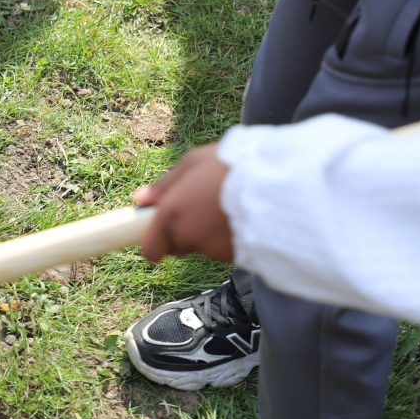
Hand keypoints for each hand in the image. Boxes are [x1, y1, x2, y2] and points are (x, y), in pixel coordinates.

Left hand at [133, 143, 234, 262]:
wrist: (280, 182)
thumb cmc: (233, 165)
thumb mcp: (194, 162)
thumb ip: (164, 185)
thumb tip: (140, 200)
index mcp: (171, 214)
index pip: (150, 249)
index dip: (154, 244)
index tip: (159, 237)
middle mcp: (188, 236)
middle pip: (178, 246)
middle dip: (185, 233)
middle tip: (204, 209)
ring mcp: (213, 250)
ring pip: (203, 247)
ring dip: (209, 234)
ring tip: (229, 208)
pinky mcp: (237, 256)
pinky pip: (226, 250)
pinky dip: (230, 239)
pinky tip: (243, 218)